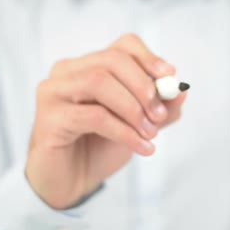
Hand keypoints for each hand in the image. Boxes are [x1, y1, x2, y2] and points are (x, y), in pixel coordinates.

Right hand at [25, 34, 186, 208]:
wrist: (71, 183)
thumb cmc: (99, 148)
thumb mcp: (138, 125)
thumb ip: (159, 108)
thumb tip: (181, 92)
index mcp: (88, 66)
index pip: (122, 46)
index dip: (148, 57)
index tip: (169, 77)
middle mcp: (67, 72)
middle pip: (111, 60)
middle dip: (143, 86)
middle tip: (160, 114)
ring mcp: (53, 92)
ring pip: (99, 82)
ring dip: (132, 108)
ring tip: (150, 133)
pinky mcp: (48, 117)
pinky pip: (93, 116)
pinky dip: (123, 131)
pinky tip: (141, 147)